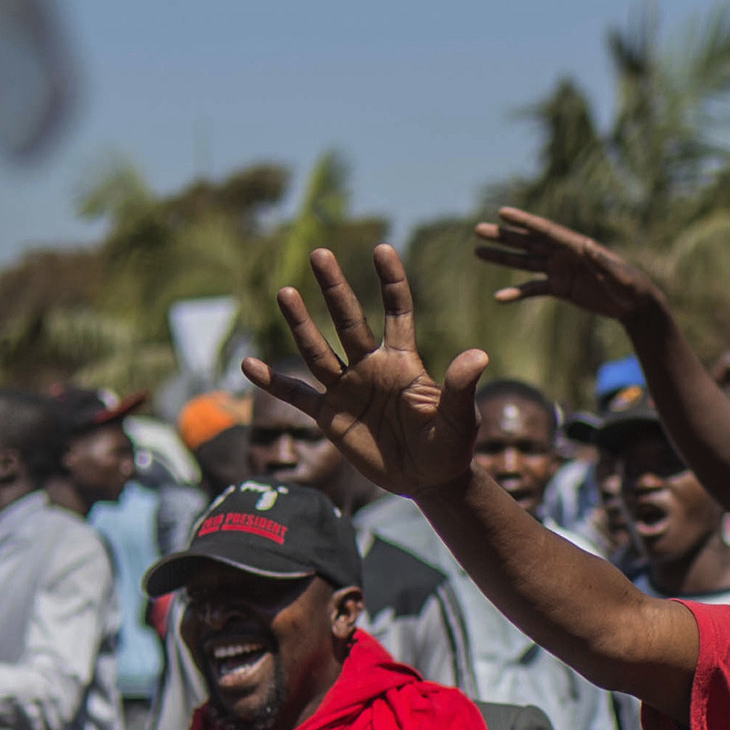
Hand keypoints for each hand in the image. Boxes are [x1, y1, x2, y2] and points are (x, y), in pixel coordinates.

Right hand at [247, 243, 488, 497]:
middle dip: (334, 288)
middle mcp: (371, 367)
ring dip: (300, 324)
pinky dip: (273, 382)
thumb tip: (479, 355)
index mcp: (403, 361)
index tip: (382, 248)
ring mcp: (347, 390)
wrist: (429, 480)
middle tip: (320, 254)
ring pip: (318, 351)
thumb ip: (461, 387)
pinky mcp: (330, 417)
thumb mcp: (460, 419)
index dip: (391, 281)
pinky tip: (250, 366)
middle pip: (348, 320)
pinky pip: (297, 396)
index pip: (397, 311)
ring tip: (285, 293)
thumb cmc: (451, 447)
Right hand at [473, 207, 664, 322]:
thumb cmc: (631, 285)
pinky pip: (533, 289)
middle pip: (528, 242)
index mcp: (576, 245)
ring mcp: (560, 270)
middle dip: (504, 236)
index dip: (524, 221)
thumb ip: (603, 262)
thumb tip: (588, 246)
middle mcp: (564, 253)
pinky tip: (499, 297)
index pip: (545, 230)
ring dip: (502, 257)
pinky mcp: (560, 287)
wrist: (634, 304)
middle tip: (479, 229)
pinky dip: (517, 293)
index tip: (503, 212)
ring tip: (478, 252)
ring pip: (525, 261)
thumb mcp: (619, 275)